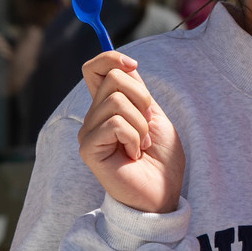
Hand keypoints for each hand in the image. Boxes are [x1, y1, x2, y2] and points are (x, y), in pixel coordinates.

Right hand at [78, 52, 184, 213]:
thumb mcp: (154, 116)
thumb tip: (124, 63)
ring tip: (141, 145)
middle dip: (142, 99)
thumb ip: (137, 90)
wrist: (163, 192)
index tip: (133, 64)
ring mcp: (88, 132)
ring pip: (116, 101)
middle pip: (113, 78)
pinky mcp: (88, 148)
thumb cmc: (162, 159)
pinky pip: (115, 123)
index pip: (94, 68)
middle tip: (147, 127)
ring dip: (141, 123)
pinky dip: (134, 137)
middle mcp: (93, 117)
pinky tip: (133, 154)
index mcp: (108, 107)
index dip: (111, 58)